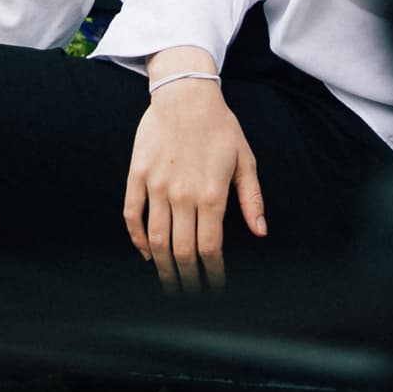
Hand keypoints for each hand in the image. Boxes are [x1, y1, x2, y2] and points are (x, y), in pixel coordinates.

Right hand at [123, 68, 264, 293]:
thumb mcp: (246, 160)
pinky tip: (146, 253)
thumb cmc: (220, 127)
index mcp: (211, 194)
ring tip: (168, 284)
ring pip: (156, 239)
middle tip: (190, 297)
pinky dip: (137, 239)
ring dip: (162, 267)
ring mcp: (156, 186)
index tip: (215, 289)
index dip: (212, 275)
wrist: (185, 94)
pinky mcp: (137, 175)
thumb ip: (251, 199)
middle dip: (187, 279)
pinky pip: (132, 214)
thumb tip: (260, 232)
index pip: (210, 249)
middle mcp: (182, 194)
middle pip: (182, 251)